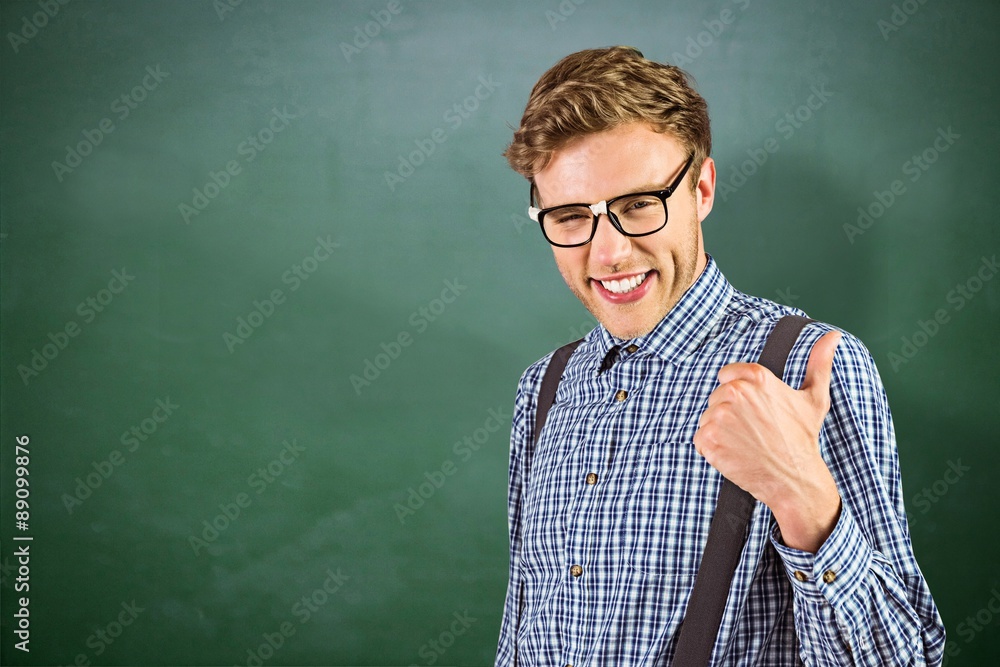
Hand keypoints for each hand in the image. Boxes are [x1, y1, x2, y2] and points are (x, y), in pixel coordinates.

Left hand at [693, 330, 842, 551]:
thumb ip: (819, 363)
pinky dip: (712, 448)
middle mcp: (736, 393)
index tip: (753, 410)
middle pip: (716, 396)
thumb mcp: (814, 398)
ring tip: (745, 442)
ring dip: (721, 430)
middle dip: (730, 412)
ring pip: (708, 417)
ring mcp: (720, 416)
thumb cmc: (802, 438)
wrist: (794, 478)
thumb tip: (833, 335)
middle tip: (753, 430)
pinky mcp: (708, 439)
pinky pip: (700, 438)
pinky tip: (734, 454)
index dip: (738, 393)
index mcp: (757, 378)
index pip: (727, 374)